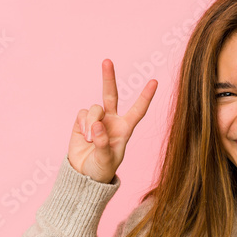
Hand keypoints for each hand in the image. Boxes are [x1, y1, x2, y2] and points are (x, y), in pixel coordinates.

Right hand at [68, 58, 157, 183]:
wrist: (84, 175)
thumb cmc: (101, 170)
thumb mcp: (106, 160)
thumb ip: (103, 143)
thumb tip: (97, 125)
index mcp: (125, 129)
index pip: (138, 110)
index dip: (146, 96)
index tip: (155, 81)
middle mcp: (111, 120)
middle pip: (110, 94)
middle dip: (108, 78)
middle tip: (107, 61)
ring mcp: (96, 120)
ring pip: (94, 107)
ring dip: (92, 122)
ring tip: (91, 140)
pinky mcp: (82, 122)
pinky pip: (82, 114)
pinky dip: (83, 124)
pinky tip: (84, 136)